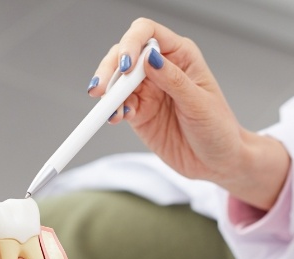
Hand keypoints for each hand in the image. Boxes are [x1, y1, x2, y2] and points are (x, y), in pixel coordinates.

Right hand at [89, 18, 289, 208]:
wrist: (215, 161)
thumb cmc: (217, 129)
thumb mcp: (199, 103)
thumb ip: (174, 80)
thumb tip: (149, 58)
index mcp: (180, 56)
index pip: (148, 34)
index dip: (131, 44)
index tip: (125, 66)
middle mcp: (160, 70)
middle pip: (125, 56)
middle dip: (109, 70)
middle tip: (101, 89)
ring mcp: (147, 93)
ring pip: (117, 83)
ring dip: (108, 94)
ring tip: (106, 108)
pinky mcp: (139, 115)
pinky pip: (119, 107)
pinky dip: (112, 112)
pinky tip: (114, 117)